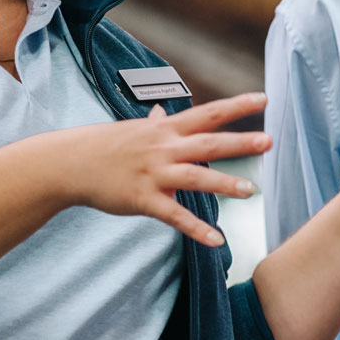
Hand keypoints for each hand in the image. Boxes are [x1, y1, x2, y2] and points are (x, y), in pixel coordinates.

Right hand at [54, 91, 270, 245]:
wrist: (70, 163)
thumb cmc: (104, 146)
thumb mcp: (134, 129)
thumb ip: (156, 122)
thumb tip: (164, 108)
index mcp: (166, 129)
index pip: (207, 113)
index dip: (236, 106)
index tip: (263, 100)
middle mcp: (164, 148)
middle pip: (208, 143)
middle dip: (239, 143)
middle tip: (268, 142)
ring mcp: (154, 174)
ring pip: (195, 177)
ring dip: (224, 184)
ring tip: (250, 190)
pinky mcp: (143, 200)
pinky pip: (174, 216)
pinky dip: (197, 229)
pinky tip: (217, 240)